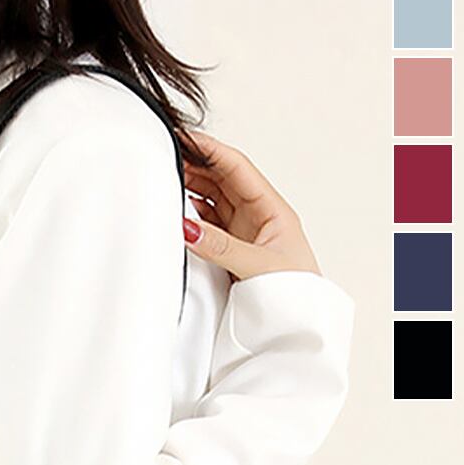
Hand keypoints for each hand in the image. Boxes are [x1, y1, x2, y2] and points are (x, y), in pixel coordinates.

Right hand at [178, 130, 321, 281]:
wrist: (300, 326)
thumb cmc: (296, 295)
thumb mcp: (258, 267)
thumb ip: (221, 247)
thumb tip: (187, 228)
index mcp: (271, 209)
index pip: (237, 168)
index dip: (211, 150)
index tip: (184, 138)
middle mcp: (255, 216)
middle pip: (220, 179)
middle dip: (195, 163)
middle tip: (164, 154)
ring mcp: (241, 233)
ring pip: (210, 199)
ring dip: (189, 187)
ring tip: (163, 177)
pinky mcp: (229, 251)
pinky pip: (205, 224)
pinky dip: (189, 215)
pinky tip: (173, 210)